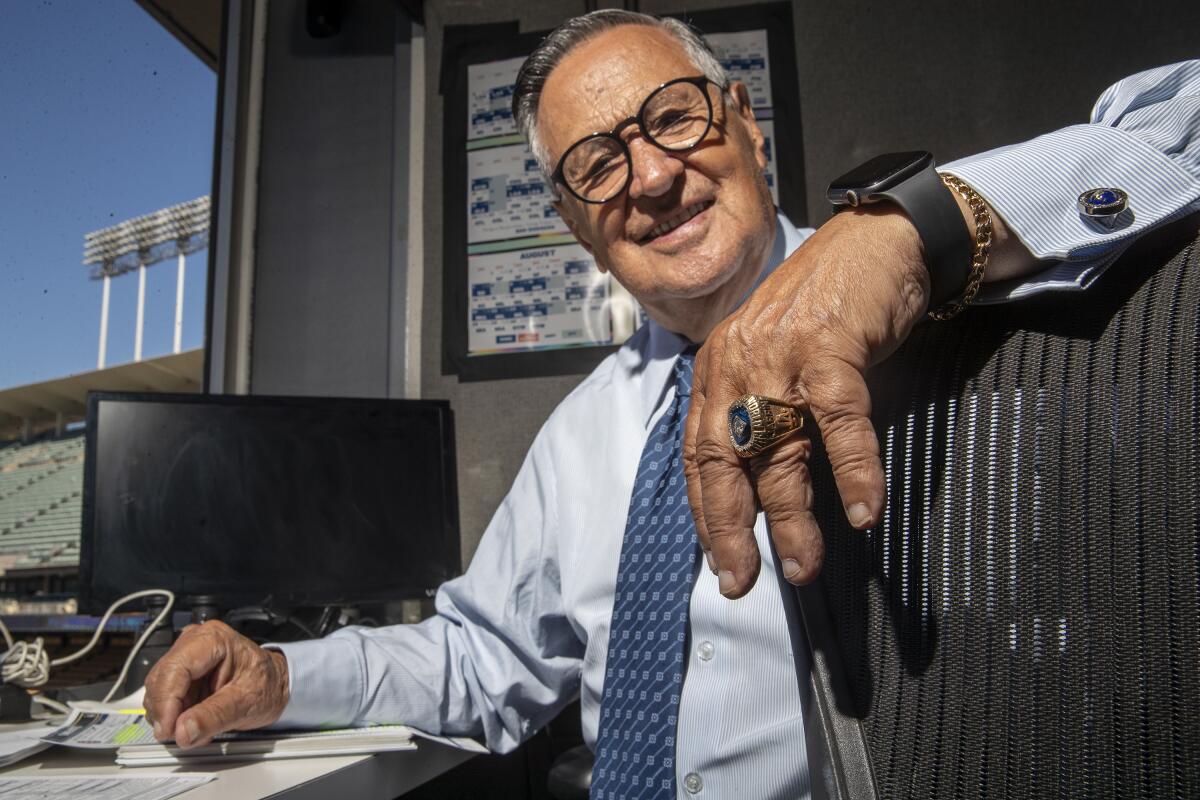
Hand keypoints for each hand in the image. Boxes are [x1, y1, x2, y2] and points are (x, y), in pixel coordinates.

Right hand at [143, 620, 289, 748]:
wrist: (275, 685)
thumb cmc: (267, 684)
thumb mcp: (247, 702)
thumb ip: (214, 716)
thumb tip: (183, 731)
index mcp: (213, 639)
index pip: (175, 669)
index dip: (166, 702)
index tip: (168, 730)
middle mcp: (195, 642)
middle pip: (161, 679)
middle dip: (167, 712)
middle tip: (183, 735)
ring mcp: (186, 657)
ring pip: (158, 690)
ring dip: (170, 715)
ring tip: (197, 727)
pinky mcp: (182, 673)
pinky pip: (165, 697)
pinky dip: (174, 715)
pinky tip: (194, 721)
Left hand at [683, 206, 929, 596]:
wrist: (874, 239)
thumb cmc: (827, 307)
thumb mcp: (775, 357)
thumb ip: (761, 409)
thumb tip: (763, 487)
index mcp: (718, 370)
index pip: (700, 455)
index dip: (707, 513)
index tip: (719, 561)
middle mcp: (737, 364)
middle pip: (724, 462)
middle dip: (729, 529)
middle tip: (740, 580)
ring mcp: (779, 355)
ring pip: (778, 452)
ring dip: (791, 517)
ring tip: (802, 566)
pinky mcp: (828, 347)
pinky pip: (838, 422)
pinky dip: (853, 471)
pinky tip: (865, 512)